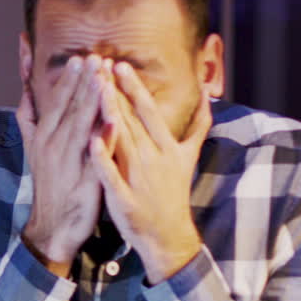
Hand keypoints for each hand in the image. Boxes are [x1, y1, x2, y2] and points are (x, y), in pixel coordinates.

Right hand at [18, 55, 107, 277]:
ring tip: (103, 78)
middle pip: (69, 108)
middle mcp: (54, 146)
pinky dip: (103, 138)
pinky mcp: (84, 180)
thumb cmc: (49, 184)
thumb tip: (26, 91)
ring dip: (91, 101)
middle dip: (82, 82)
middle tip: (95, 57)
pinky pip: (95, 155)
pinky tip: (114, 122)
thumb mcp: (33, 149)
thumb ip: (30, 118)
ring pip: (81, 126)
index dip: (68, 80)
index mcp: (43, 137)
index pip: (57, 103)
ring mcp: (69, 163)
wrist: (52, 226)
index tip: (80, 58)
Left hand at [90, 62, 209, 284]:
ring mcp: (139, 178)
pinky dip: (103, 158)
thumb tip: (209, 96)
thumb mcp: (188, 157)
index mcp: (166, 148)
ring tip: (98, 90)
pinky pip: (111, 175)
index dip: (134, 87)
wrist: (168, 236)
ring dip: (110, 114)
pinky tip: (92, 140)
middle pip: (133, 120)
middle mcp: (153, 159)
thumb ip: (197, 126)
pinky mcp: (124, 199)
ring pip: (122, 141)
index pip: (148, 111)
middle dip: (118, 92)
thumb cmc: (172, 193)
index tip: (120, 63)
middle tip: (102, 65)